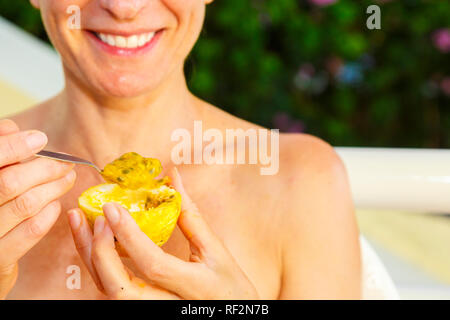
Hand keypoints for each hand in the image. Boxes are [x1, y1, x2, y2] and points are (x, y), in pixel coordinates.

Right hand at [0, 119, 75, 298]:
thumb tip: (13, 129)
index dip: (15, 146)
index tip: (40, 138)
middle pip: (11, 182)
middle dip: (44, 168)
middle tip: (65, 163)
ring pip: (25, 204)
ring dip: (53, 187)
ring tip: (68, 178)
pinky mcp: (0, 258)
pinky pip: (31, 230)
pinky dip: (48, 213)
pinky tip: (56, 202)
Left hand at [68, 167, 258, 299]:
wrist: (232, 313)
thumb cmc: (229, 285)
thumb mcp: (216, 251)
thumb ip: (191, 216)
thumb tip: (173, 180)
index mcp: (193, 286)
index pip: (152, 264)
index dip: (129, 236)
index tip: (112, 207)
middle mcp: (167, 305)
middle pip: (118, 289)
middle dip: (99, 252)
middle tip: (93, 216)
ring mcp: (152, 310)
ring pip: (108, 292)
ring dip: (90, 257)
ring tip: (81, 223)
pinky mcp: (143, 309)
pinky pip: (112, 290)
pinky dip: (99, 265)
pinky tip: (95, 242)